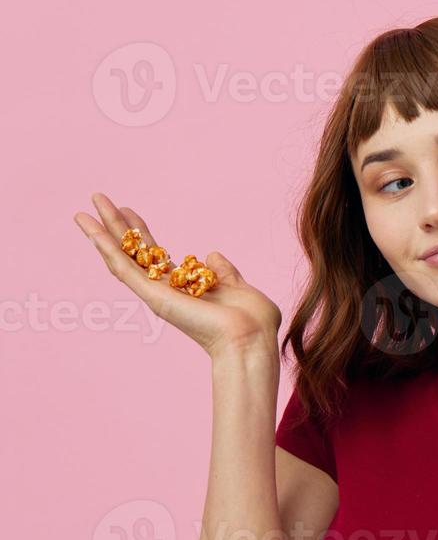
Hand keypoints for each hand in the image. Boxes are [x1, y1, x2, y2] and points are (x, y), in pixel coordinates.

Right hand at [74, 192, 282, 358]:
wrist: (251, 339)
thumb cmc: (252, 322)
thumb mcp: (239, 288)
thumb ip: (225, 272)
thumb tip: (212, 255)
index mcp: (185, 288)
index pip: (154, 255)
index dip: (140, 232)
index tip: (129, 211)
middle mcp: (166, 291)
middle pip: (133, 252)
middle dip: (115, 226)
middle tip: (98, 200)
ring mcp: (157, 294)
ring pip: (122, 259)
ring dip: (101, 233)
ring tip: (84, 211)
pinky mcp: (154, 296)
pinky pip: (124, 269)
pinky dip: (106, 249)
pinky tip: (91, 230)